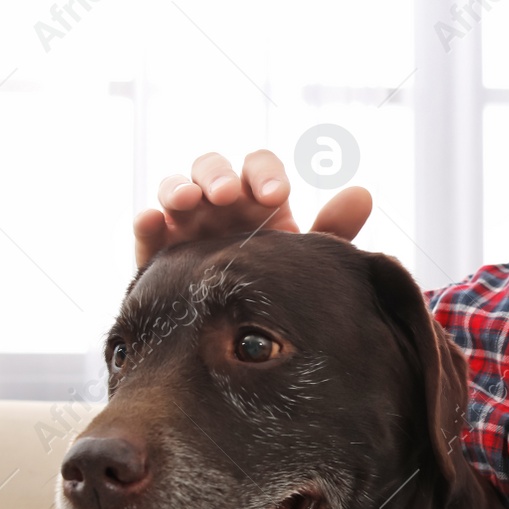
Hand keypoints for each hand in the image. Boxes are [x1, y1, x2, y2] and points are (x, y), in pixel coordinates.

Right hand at [133, 149, 372, 268]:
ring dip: (179, 187)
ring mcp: (184, 224)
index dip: (263, 173)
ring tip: (188, 201)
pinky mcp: (157, 252)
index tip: (275, 196)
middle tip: (227, 195)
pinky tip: (151, 220)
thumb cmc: (276, 287)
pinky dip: (146, 220)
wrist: (237, 341)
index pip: (257, 167)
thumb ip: (333, 230)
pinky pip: (146, 230)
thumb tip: (362, 193)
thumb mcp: (303, 260)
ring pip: (174, 188)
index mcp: (256, 199)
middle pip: (211, 167)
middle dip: (217, 174)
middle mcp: (219, 204)